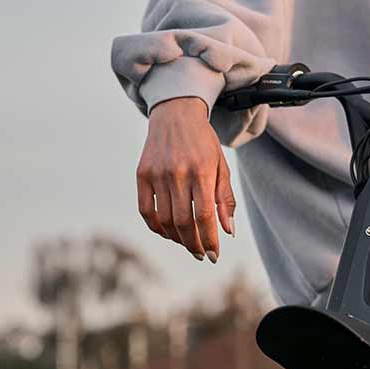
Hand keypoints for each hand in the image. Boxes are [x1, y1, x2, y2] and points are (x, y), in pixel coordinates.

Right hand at [137, 97, 235, 261]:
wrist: (176, 112)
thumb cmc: (203, 143)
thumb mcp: (221, 167)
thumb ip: (225, 199)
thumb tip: (227, 231)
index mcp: (202, 171)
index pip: (204, 216)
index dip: (209, 240)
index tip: (213, 256)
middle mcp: (178, 173)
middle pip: (183, 222)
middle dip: (193, 244)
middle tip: (200, 254)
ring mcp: (157, 174)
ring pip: (165, 220)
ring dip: (177, 238)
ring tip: (187, 243)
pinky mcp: (142, 173)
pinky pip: (146, 210)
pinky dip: (156, 226)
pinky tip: (167, 232)